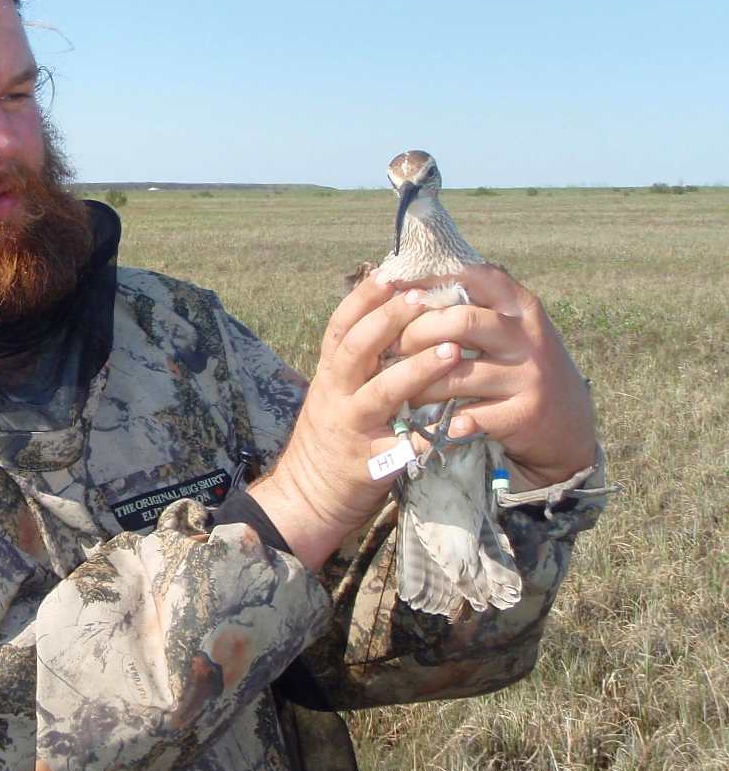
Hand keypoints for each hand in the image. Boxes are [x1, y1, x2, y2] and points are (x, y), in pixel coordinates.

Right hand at [247, 276, 463, 569]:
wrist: (306, 497)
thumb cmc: (330, 437)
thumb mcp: (333, 393)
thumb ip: (357, 362)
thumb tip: (389, 314)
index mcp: (328, 376)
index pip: (340, 327)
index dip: (363, 299)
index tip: (389, 272)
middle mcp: (335, 397)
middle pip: (357, 350)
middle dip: (389, 321)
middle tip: (423, 298)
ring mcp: (352, 429)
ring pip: (381, 393)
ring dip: (416, 370)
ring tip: (450, 350)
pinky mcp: (370, 463)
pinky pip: (407, 445)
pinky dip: (434, 434)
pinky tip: (463, 423)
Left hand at [385, 263, 596, 493]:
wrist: (567, 424)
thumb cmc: (519, 367)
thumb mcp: (510, 330)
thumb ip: (474, 306)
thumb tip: (409, 286)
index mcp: (520, 307)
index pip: (474, 277)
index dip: (430, 278)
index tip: (397, 287)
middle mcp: (528, 336)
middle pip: (461, 321)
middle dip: (417, 333)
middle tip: (392, 347)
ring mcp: (529, 375)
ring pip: (458, 373)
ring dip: (421, 383)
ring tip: (401, 389)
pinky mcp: (524, 413)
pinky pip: (471, 415)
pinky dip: (445, 420)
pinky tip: (431, 421)